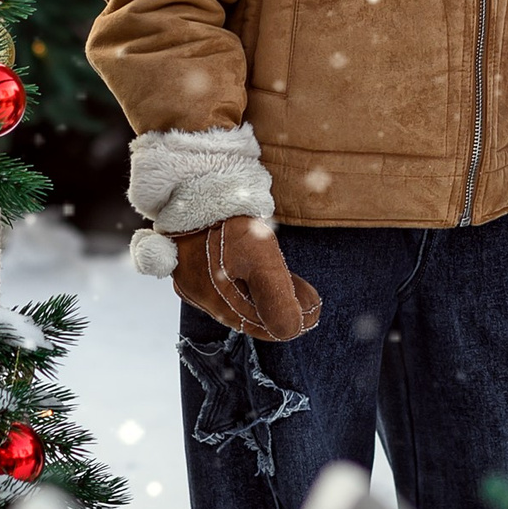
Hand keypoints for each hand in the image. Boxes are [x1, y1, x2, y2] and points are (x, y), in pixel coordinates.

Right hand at [173, 215, 321, 341]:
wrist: (199, 178)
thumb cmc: (228, 218)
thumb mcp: (259, 258)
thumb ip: (275, 296)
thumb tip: (292, 330)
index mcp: (210, 298)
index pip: (255, 323)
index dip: (286, 321)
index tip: (313, 312)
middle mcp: (198, 292)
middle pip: (245, 311)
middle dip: (279, 307)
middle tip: (311, 299)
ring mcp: (194, 275)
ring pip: (238, 295)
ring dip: (268, 293)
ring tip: (298, 286)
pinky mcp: (196, 258)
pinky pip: (227, 278)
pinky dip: (251, 279)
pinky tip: (266, 269)